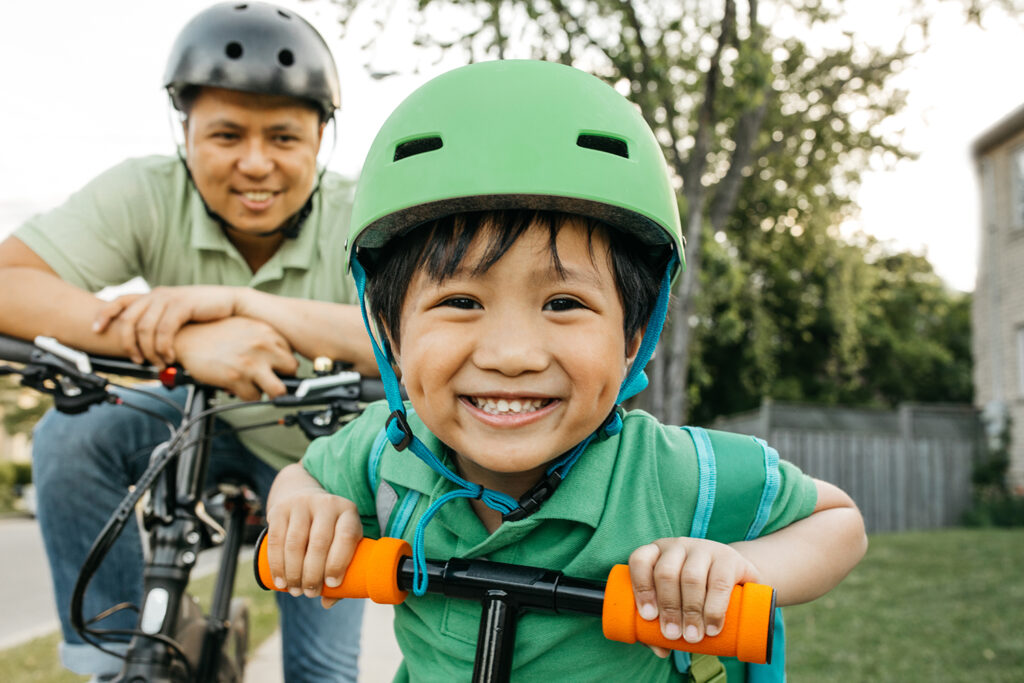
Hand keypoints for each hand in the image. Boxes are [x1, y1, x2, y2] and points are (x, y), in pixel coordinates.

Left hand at [93, 286, 240, 365]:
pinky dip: (164, 347)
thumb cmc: (204, 312)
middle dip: (128, 344)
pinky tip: (170, 356)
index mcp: (152, 296)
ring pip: (145, 328)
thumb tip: (142, 342)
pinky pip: (165, 330)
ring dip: (148, 351)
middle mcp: (157, 295)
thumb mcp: (176, 315)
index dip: (104, 314)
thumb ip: (158, 322)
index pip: (119, 301)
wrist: (231, 303)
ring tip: (158, 363)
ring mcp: (170, 299)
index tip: (95, 330)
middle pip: (129, 320)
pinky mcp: (183, 305)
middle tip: (136, 360)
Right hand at [173, 317, 297, 399]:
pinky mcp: (237, 378)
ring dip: (270, 393)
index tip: (276, 369)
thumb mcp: (246, 326)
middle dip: (282, 378)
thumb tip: (281, 356)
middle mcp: (263, 345)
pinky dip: (248, 397)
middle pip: (292, 371)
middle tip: (269, 380)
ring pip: (279, 390)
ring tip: (258, 388)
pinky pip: (254, 398)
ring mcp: (251, 362)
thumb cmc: (214, 333)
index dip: (283, 365)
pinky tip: (239, 388)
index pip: (292, 354)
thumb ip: (265, 338)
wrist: (186, 337)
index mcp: (267, 331)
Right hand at [265, 469, 362, 608]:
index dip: (339, 562)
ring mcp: (302, 504)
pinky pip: (276, 540)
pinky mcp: (280, 509)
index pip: (346, 536)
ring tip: (295, 591)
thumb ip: (341, 571)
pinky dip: (277, 565)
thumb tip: (327, 603)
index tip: (332, 584)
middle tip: (310, 593)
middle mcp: (326, 504)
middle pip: (319, 543)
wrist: (304, 498)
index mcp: (348, 512)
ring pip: (295, 543)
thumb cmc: (329, 530)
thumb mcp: (342, 542)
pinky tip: (280, 582)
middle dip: (313, 574)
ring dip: (294, 573)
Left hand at [628, 538, 760, 657]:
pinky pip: (719, 583)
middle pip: (666, 573)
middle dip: (668, 607)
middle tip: (672, 635)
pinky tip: (712, 627)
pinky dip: (714, 609)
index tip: (649, 617)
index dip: (642, 588)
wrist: (736, 578)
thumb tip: (660, 650)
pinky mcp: (729, 558)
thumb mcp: (676, 605)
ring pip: (691, 578)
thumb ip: (661, 626)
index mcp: (657, 553)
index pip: (640, 561)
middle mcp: (678, 547)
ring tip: (692, 637)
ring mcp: (704, 549)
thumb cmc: (695, 594)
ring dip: (690, 611)